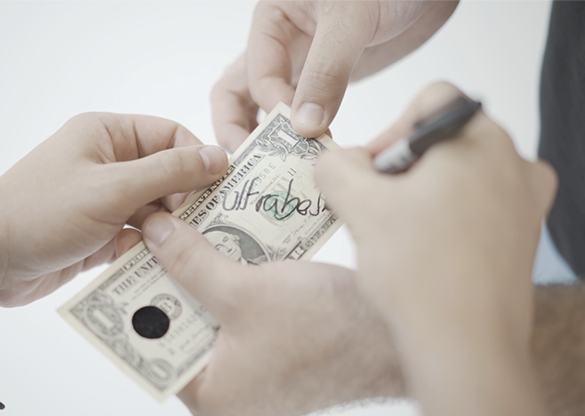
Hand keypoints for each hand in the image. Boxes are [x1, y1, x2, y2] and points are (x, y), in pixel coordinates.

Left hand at [0, 113, 227, 306]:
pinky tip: (168, 269)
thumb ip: (168, 172)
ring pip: (156, 213)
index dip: (196, 161)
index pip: (170, 137)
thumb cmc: (44, 210)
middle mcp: (109, 164)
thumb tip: (219, 157)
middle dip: (187, 202)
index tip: (216, 192)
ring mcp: (105, 202)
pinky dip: (151, 253)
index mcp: (108, 135)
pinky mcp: (100, 236)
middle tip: (205, 228)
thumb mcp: (112, 187)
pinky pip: (138, 241)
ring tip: (189, 253)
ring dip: (170, 232)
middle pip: (167, 177)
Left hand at [141, 213, 404, 415]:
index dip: (137, 300)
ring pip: (210, 314)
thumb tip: (154, 234)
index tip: (128, 260)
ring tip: (184, 235)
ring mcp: (251, 368)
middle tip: (155, 239)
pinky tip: (224, 245)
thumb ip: (192, 263)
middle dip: (172, 280)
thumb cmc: (329, 329)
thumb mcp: (245, 292)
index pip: (153, 347)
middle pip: (181, 326)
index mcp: (211, 394)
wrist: (395, 334)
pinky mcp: (272, 347)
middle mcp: (227, 389)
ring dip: (202, 275)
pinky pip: (237, 311)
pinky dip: (231, 280)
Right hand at [212, 0, 457, 150]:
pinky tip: (310, 161)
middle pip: (236, 95)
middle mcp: (278, 46)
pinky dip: (301, 140)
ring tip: (274, 171)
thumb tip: (305, 125)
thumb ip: (326, 70)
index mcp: (271, 20)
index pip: (255, 74)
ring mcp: (301, 68)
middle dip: (239, 131)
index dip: (274, 106)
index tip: (300, 131)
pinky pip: (303, 116)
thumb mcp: (352, 18)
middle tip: (252, 167)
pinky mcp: (325, 84)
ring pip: (263, 110)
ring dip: (266, 141)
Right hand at [315, 82, 555, 414]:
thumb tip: (337, 159)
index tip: (372, 171)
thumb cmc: (420, 274)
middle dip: (403, 166)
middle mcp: (513, 161)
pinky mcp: (523, 232)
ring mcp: (525, 199)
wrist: (465, 346)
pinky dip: (448, 215)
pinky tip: (426, 248)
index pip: (431, 100)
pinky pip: (479, 204)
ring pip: (461, 172)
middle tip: (377, 204)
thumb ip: (335, 166)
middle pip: (445, 138)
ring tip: (399, 232)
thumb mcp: (357, 207)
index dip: (391, 130)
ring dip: (424, 192)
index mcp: (478, 139)